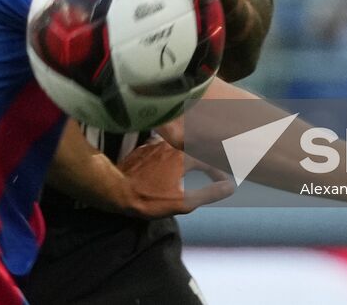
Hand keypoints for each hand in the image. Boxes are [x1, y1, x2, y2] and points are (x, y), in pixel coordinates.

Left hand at [115, 137, 234, 218]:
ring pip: (177, 143)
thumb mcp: (183, 203)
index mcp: (183, 157)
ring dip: (188, 149)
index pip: (208, 162)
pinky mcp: (143, 148)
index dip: (218, 173)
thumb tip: (231, 186)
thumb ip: (208, 193)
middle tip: (212, 166)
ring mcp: (156, 144)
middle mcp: (171, 146)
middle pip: (194, 147)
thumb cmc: (149, 199)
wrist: (115, 190)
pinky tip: (169, 155)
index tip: (224, 183)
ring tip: (194, 157)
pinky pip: (163, 144)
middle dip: (205, 155)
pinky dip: (171, 149)